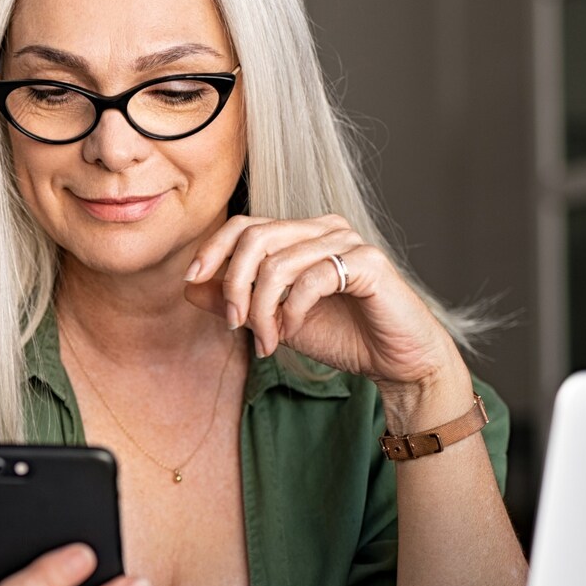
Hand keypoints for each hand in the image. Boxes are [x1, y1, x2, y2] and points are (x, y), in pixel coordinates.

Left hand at [181, 213, 469, 424]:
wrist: (395, 361)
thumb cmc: (341, 336)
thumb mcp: (275, 320)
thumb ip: (236, 301)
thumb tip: (190, 286)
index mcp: (302, 234)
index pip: (245, 224)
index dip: (213, 249)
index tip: (192, 281)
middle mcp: (324, 228)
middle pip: (256, 237)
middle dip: (234, 283)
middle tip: (234, 323)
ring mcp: (349, 242)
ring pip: (279, 262)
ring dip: (263, 309)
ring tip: (268, 340)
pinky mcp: (369, 263)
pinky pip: (312, 279)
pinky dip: (293, 310)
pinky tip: (292, 332)